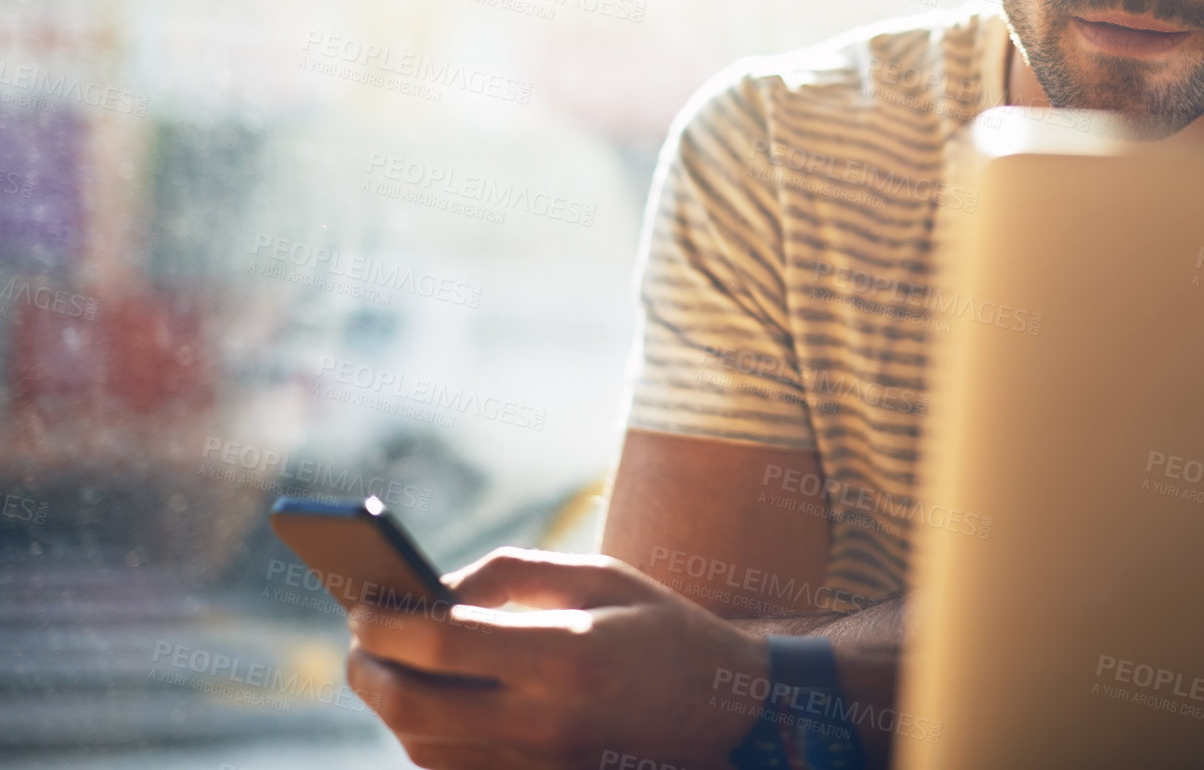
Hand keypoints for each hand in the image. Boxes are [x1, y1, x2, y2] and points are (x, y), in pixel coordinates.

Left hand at [346, 547, 770, 769]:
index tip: (361, 607)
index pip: (444, 645)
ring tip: (384, 667)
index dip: (387, 624)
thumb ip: (512, 572)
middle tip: (357, 642)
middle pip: (415, 706)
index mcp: (568, 653)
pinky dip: (423, 739)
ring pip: (424, 747)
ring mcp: (541, 765)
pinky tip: (423, 704)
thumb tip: (432, 590)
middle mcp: (548, 720)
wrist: (727, 711)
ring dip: (390, 706)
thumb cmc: (662, 628)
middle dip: (368, 672)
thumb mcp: (600, 575)